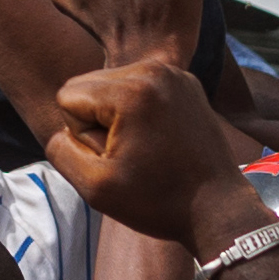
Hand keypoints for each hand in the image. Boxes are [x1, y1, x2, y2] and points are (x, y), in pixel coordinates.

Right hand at [45, 59, 277, 256]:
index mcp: (132, 90)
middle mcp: (155, 70)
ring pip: (109, 84)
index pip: (67, 96)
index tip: (116, 157)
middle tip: (131, 154)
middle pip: (87, 85)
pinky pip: (136, 86)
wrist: (219, 209)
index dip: (82, 134)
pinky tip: (158, 137)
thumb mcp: (93, 186)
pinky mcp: (187, 81)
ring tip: (146, 147)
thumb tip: (62, 129)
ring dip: (115, 116)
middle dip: (96, 120)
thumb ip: (59, 150)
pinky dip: (137, 110)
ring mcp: (175, 73)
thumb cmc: (158, 201)